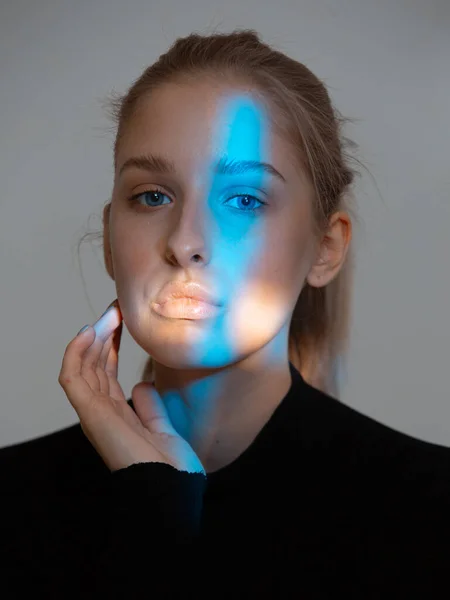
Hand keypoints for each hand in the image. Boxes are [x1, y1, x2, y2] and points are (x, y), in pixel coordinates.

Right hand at [58, 299, 204, 474]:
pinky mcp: (92, 415)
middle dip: (103, 333)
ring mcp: (95, 413)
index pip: (105, 371)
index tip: (122, 319)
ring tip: (108, 314)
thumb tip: (141, 384)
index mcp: (116, 413)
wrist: (173, 489)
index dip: (110, 344)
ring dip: (92, 336)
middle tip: (116, 308)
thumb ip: (149, 406)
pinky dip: (75, 354)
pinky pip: (73, 379)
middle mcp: (102, 411)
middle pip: (93, 364)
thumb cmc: (171, 466)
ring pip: (82, 366)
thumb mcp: (162, 426)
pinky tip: (87, 332)